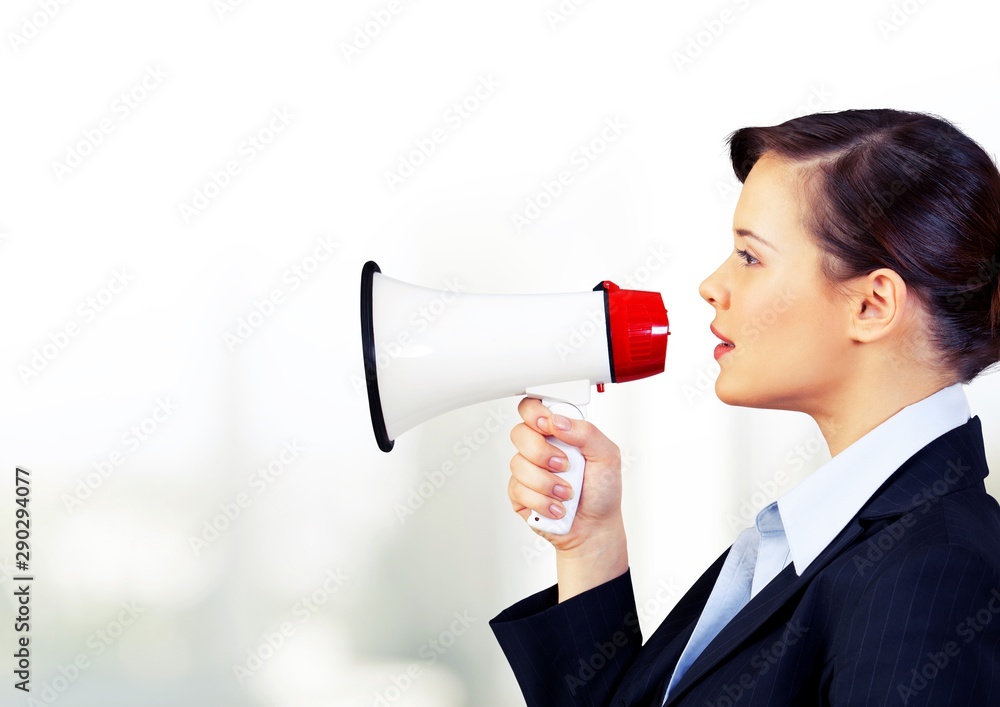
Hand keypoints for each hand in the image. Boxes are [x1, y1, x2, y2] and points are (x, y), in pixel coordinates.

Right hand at [507, 397, 624, 553]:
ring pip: (518, 464)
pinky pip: (518, 489)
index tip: (548, 425)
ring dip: (547, 483)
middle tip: (563, 465)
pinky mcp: (519, 493)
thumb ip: (586, 432)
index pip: (534, 408)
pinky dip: (542, 501)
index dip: (535, 413)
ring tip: (566, 493)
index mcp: (559, 432)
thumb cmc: (602, 491)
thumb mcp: (608, 456)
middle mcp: (540, 447)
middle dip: (542, 452)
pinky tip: (556, 506)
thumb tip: (558, 421)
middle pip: (520, 433)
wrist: (595, 528)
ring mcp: (527, 470)